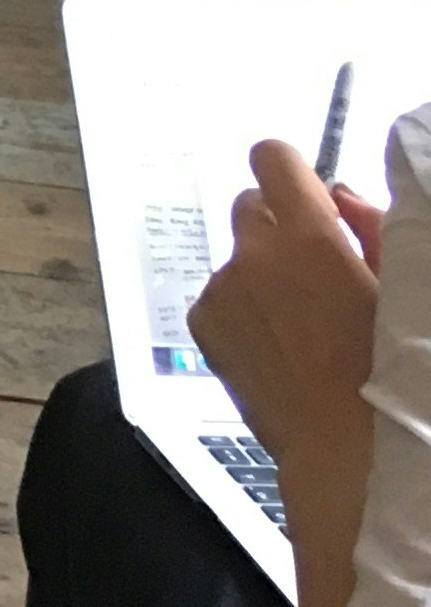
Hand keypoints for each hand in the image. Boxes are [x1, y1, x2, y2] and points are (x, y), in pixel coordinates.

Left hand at [194, 141, 386, 472]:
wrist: (347, 449)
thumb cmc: (392, 368)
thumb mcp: (402, 290)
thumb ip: (372, 230)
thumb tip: (341, 196)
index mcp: (308, 235)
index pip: (272, 157)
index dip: (290, 171)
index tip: (308, 197)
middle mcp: (254, 252)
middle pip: (252, 206)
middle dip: (280, 228)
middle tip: (316, 274)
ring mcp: (222, 287)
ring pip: (238, 258)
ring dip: (263, 275)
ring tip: (304, 328)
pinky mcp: (203, 323)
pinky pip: (219, 297)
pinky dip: (242, 310)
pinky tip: (279, 351)